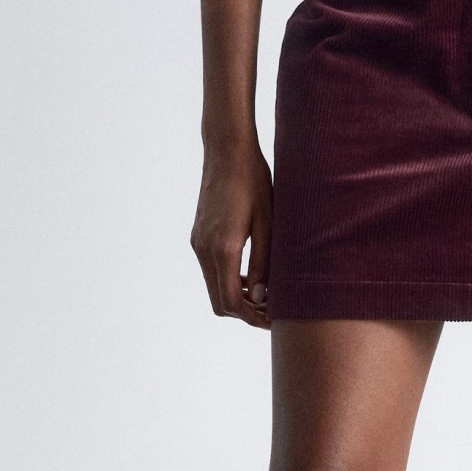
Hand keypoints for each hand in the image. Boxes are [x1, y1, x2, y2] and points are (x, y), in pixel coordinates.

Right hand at [191, 141, 272, 327]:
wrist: (226, 151)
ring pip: (214, 286)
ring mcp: (197, 243)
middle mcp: (204, 250)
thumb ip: (264, 263)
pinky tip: (252, 275)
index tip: (274, 319)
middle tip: (272, 312)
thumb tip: (262, 299)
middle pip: (218, 301)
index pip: (231, 301)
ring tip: (267, 295)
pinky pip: (210, 270)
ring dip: (237, 296)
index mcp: (222, 249)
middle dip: (244, 312)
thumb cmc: (254, 182)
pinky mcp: (198, 236)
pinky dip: (229, 280)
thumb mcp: (268, 223)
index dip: (252, 316)